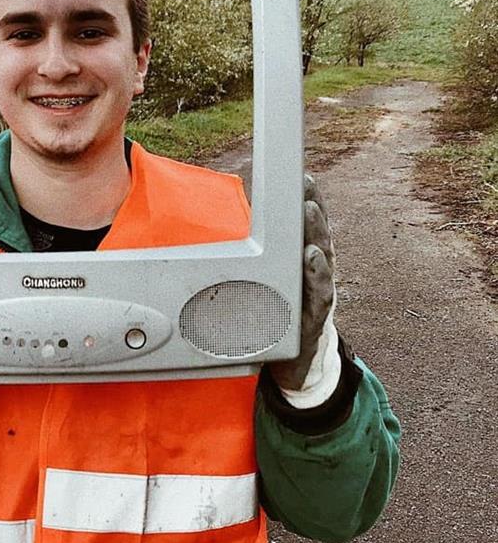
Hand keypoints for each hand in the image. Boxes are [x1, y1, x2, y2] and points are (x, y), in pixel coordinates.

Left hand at [267, 174, 340, 405]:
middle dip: (313, 208)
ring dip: (316, 233)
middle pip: (317, 236)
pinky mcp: (315, 318)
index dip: (308, 201)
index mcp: (303, 264)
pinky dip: (317, 275)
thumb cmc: (279, 317)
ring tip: (309, 210)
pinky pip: (319, 294)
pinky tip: (312, 257)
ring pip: (321, 259)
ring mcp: (318, 296)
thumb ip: (255, 261)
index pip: (306, 228)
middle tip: (307, 185)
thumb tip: (222, 236)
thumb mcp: (267, 284)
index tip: (304, 177)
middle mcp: (314, 275)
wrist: (294, 365)